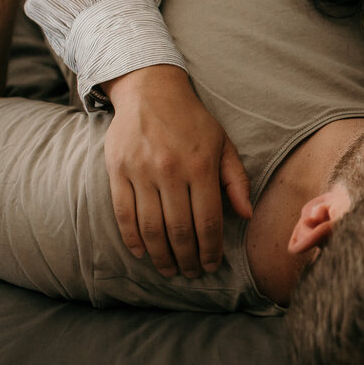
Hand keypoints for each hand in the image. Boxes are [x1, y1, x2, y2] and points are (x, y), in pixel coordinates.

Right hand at [103, 65, 252, 277]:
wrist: (151, 90)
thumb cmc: (193, 121)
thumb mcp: (223, 144)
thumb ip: (236, 180)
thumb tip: (246, 215)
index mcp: (201, 166)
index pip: (207, 221)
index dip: (210, 249)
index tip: (211, 265)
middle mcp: (170, 171)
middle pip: (178, 229)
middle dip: (187, 258)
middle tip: (191, 273)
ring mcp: (141, 171)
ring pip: (150, 227)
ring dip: (160, 255)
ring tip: (169, 269)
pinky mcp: (117, 170)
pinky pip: (123, 212)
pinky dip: (132, 238)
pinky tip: (141, 252)